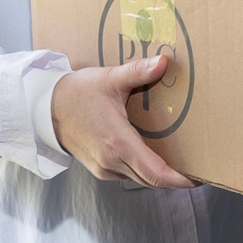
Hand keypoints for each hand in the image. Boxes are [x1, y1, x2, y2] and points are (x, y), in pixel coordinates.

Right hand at [51, 55, 196, 189]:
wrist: (42, 110)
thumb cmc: (76, 94)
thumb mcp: (108, 79)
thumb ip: (137, 71)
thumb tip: (163, 62)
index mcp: (117, 143)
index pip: (156, 173)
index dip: (181, 179)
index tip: (200, 176)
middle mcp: (112, 162)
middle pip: (153, 180)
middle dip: (178, 177)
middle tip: (201, 165)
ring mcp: (105, 168)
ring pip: (142, 179)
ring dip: (162, 174)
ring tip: (185, 160)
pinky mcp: (101, 168)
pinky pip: (130, 174)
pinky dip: (147, 169)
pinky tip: (158, 154)